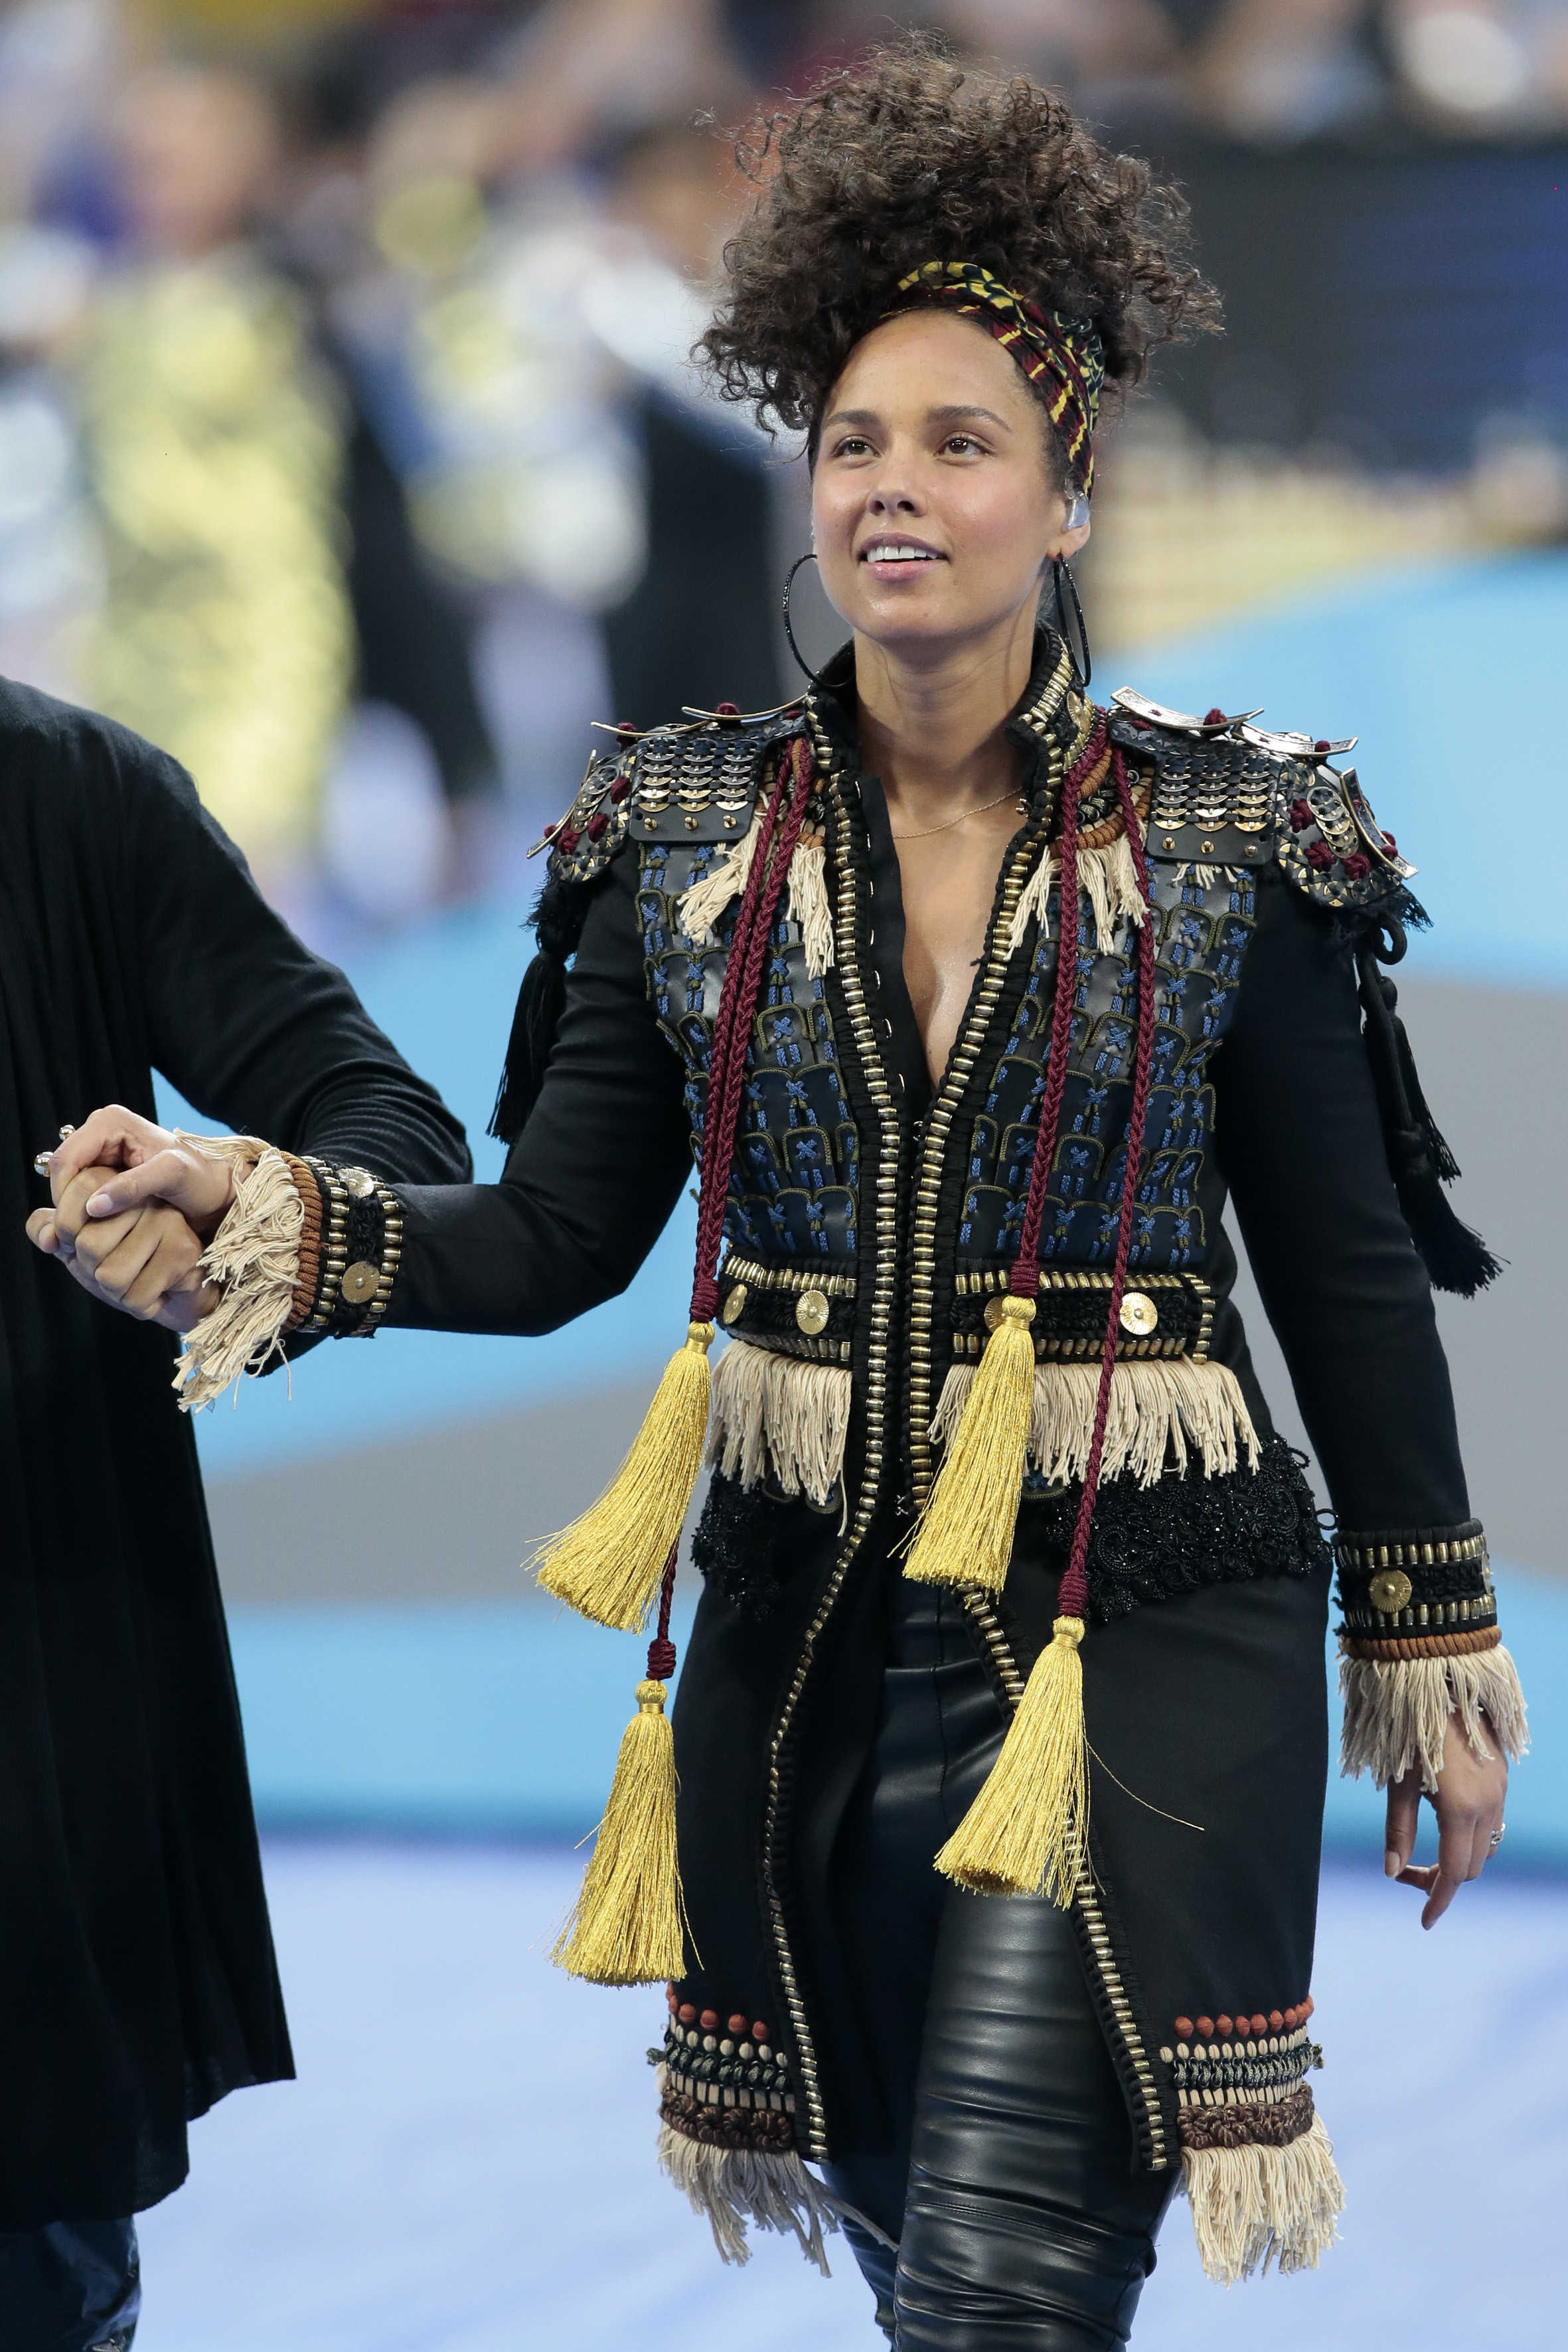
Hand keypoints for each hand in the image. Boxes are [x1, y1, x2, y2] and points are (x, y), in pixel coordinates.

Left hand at [27, 1167, 219, 1331]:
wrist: (173, 1292)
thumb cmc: (122, 1262)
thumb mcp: (74, 1243)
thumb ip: (48, 1229)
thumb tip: (47, 1238)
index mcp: (114, 1185)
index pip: (67, 1212)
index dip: (65, 1238)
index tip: (81, 1246)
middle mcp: (143, 1197)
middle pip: (88, 1246)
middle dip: (94, 1272)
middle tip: (116, 1269)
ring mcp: (167, 1222)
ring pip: (111, 1276)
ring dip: (117, 1294)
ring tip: (135, 1282)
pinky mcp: (182, 1251)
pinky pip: (136, 1296)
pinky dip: (139, 1307)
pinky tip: (155, 1294)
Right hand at [45, 1105, 235, 1234]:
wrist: (215, 1189)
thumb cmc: (200, 1180)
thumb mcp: (172, 1177)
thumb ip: (133, 1186)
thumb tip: (93, 1206)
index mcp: (110, 1122)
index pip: (65, 1162)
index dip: (63, 1197)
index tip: (74, 1231)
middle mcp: (101, 1131)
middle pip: (63, 1174)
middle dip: (67, 1206)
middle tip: (77, 1241)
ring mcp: (102, 1150)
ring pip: (70, 1186)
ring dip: (74, 1212)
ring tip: (86, 1240)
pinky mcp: (106, 1169)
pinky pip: (81, 1193)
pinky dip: (84, 1213)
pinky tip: (96, 1234)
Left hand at [1384, 1709, 1507, 1928]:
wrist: (1441, 1681)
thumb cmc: (1408, 1729)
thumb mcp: (1396, 1783)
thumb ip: (1397, 1831)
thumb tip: (1391, 1871)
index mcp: (1461, 1809)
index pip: (1454, 1873)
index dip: (1438, 1900)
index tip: (1424, 1921)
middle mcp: (1489, 1804)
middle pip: (1473, 1866)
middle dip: (1444, 1878)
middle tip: (1408, 1872)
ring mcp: (1500, 1790)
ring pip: (1486, 1845)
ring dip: (1460, 1857)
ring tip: (1424, 1851)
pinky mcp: (1501, 1777)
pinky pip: (1493, 1822)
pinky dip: (1471, 1835)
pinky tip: (1444, 1822)